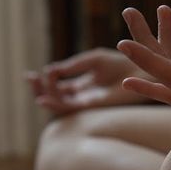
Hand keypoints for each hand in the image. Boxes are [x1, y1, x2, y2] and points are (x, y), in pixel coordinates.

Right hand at [25, 47, 151, 114]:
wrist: (141, 70)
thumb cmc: (122, 63)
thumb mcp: (93, 60)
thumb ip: (74, 66)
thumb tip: (51, 71)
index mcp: (85, 84)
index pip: (59, 87)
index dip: (44, 80)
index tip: (36, 72)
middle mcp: (85, 95)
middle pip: (56, 97)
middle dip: (40, 88)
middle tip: (29, 78)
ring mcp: (88, 101)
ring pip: (60, 104)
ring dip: (44, 94)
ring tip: (36, 82)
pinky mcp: (93, 105)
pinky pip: (70, 108)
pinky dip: (55, 104)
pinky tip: (44, 97)